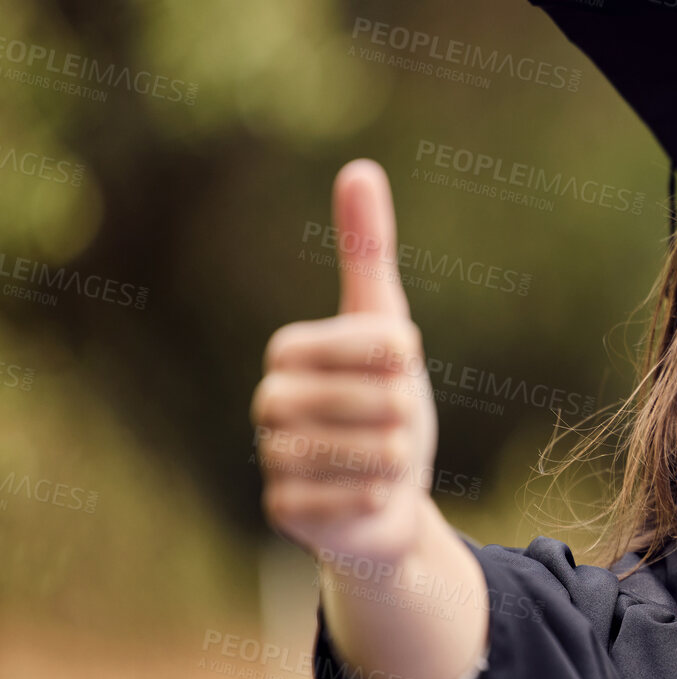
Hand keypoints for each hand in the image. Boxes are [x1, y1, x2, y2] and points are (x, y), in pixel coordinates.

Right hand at [251, 159, 440, 566]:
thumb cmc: (388, 403)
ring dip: (391, 454)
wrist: (390, 497)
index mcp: (289, 353)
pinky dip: (373, 496)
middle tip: (400, 420)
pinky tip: (374, 492)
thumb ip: (367, 252)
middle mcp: (269, 403)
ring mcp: (271, 458)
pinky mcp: (282, 510)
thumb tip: (358, 168)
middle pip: (359, 401)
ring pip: (352, 451)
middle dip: (398, 410)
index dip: (390, 355)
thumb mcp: (387, 325)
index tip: (406, 360)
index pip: (350, 342)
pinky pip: (342, 499)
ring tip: (391, 456)